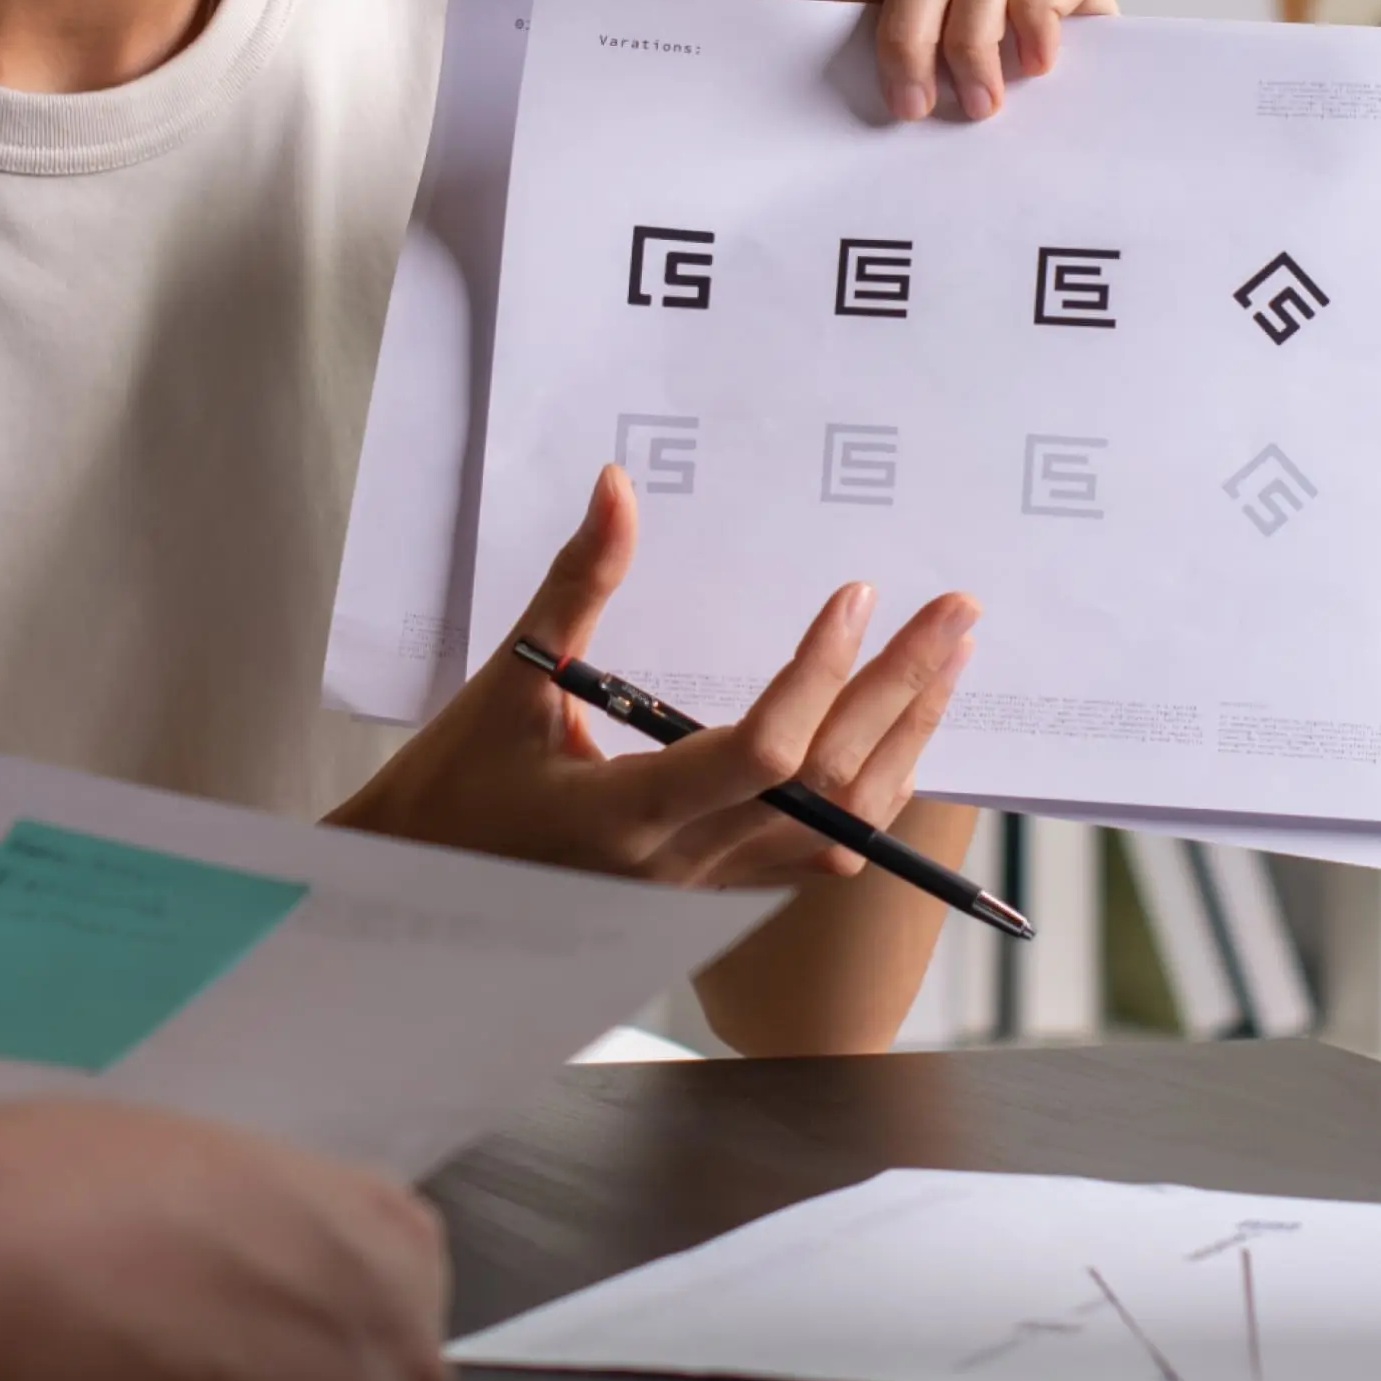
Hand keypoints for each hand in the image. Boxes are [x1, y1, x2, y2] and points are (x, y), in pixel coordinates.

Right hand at [326, 465, 974, 886]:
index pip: (761, 754)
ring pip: (843, 831)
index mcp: (629, 815)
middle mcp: (682, 865)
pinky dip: (870, 790)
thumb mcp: (510, 679)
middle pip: (831, 790)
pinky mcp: (715, 894)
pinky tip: (896, 733)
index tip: (854, 596)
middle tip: (957, 615)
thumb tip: (619, 486)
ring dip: (905, 744)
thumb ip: (579, 583)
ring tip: (948, 665)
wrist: (422, 894)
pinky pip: (818, 851)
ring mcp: (707, 890)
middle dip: (903, 694)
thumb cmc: (454, 793)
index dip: (817, 676)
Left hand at [748, 0, 1116, 119]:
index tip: (870, 80)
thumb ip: (798, 20)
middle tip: (915, 109)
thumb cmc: (909, 139)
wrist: (1006, 205)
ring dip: (976, 31)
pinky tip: (1034, 68)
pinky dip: (1042, 11)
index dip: (861, 1)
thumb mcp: (841, 91)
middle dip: (913, 29)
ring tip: (978, 106)